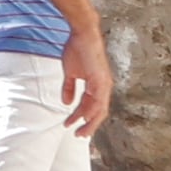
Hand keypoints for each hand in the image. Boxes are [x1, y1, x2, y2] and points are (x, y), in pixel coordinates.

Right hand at [61, 20, 115, 138]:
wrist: (82, 34)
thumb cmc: (77, 49)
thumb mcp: (70, 72)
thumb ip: (69, 88)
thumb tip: (66, 102)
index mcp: (97, 86)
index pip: (92, 107)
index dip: (82, 117)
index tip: (71, 125)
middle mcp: (104, 87)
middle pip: (99, 113)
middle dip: (88, 126)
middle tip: (78, 135)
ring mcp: (104, 84)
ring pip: (100, 110)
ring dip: (89, 122)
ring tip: (79, 131)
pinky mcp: (101, 80)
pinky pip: (98, 101)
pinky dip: (91, 110)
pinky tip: (82, 117)